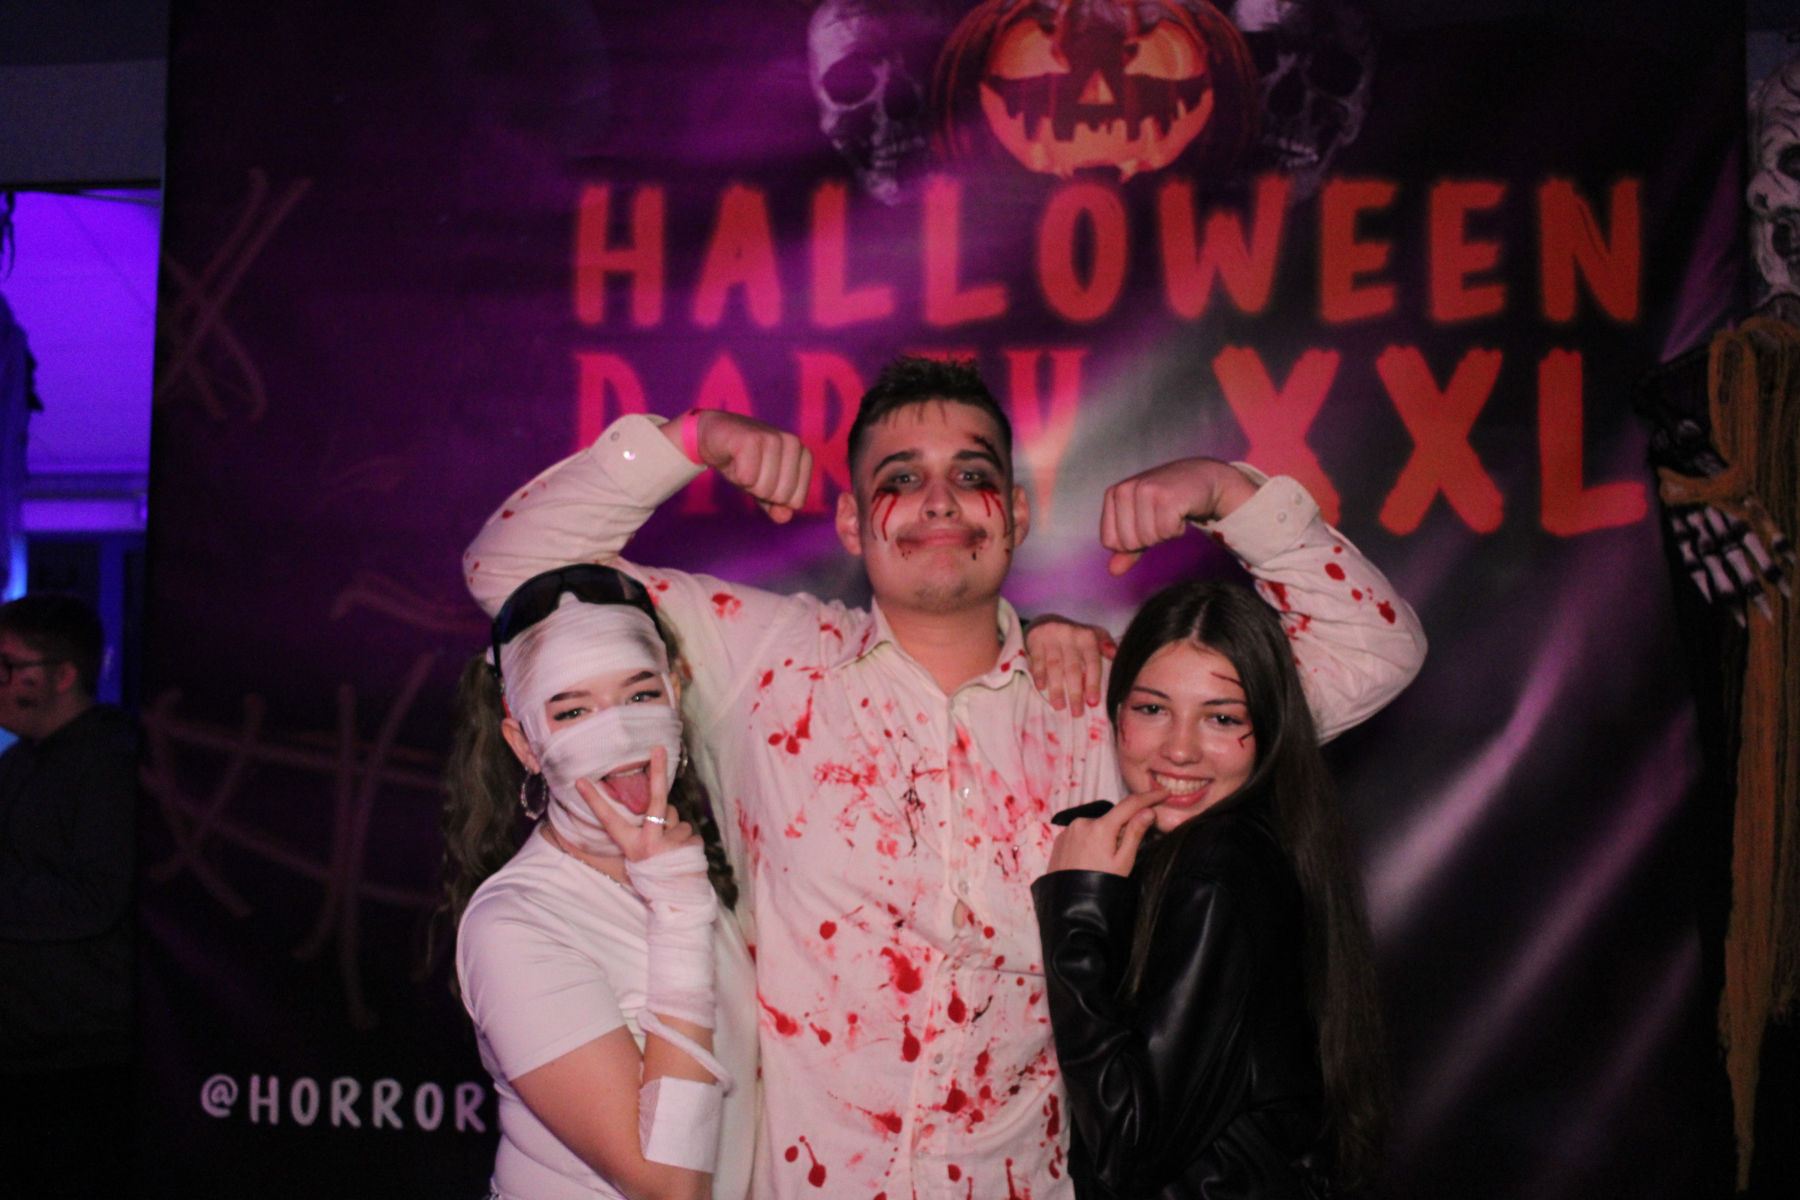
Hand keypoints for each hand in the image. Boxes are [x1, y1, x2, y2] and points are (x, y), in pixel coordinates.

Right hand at [577, 747, 697, 863]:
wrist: (677, 901)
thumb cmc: (655, 875)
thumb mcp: (640, 856)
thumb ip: (649, 830)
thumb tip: (664, 808)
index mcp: (631, 845)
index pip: (610, 818)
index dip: (595, 800)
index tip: (581, 780)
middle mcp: (649, 843)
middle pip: (655, 800)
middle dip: (658, 770)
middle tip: (659, 747)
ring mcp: (670, 844)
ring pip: (678, 819)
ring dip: (677, 831)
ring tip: (672, 852)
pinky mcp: (689, 846)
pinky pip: (690, 832)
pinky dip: (689, 841)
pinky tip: (683, 857)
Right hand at [687, 410, 812, 523]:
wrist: (715, 435)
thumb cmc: (745, 462)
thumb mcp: (764, 488)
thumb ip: (778, 506)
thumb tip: (784, 517)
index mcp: (803, 455)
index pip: (796, 501)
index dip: (774, 497)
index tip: (764, 477)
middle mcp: (793, 443)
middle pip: (781, 496)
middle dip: (760, 490)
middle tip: (750, 470)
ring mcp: (773, 438)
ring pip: (764, 489)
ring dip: (747, 483)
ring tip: (742, 463)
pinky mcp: (750, 438)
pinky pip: (747, 478)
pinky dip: (736, 475)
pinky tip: (733, 457)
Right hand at [1024, 614, 1115, 716]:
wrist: (1048, 621)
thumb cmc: (1076, 637)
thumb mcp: (1094, 635)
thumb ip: (1106, 645)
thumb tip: (1116, 655)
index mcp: (1087, 637)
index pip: (1092, 662)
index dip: (1093, 683)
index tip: (1092, 703)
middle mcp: (1070, 636)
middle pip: (1073, 668)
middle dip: (1075, 692)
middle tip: (1077, 713)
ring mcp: (1051, 638)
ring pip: (1054, 666)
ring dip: (1056, 688)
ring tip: (1059, 707)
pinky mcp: (1035, 640)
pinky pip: (1037, 660)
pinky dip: (1039, 674)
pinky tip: (1041, 688)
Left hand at [1046, 789, 1163, 874]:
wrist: (1069, 906)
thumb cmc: (1100, 885)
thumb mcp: (1123, 862)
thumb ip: (1135, 833)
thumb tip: (1148, 811)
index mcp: (1100, 827)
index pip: (1130, 804)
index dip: (1149, 797)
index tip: (1164, 792)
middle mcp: (1082, 822)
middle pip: (1112, 817)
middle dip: (1124, 826)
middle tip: (1127, 850)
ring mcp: (1068, 830)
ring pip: (1096, 826)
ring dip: (1106, 834)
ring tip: (1106, 861)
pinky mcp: (1060, 840)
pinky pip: (1081, 834)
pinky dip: (1091, 841)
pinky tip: (1092, 859)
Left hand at [1100, 457, 1256, 574]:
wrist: (1202, 478)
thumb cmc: (1167, 501)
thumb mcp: (1141, 522)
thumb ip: (1125, 547)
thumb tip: (1113, 571)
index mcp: (1113, 494)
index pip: (1110, 541)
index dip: (1132, 541)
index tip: (1146, 523)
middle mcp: (1125, 489)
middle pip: (1129, 543)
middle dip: (1149, 538)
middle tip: (1161, 517)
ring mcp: (1146, 491)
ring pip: (1148, 539)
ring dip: (1165, 533)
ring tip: (1171, 512)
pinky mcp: (1167, 497)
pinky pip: (1167, 532)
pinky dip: (1177, 529)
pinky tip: (1181, 511)